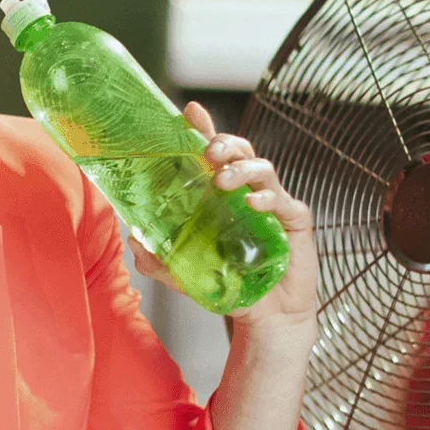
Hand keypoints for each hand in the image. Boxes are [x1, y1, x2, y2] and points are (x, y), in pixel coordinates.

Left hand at [127, 101, 318, 329]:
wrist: (266, 318)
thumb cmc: (230, 285)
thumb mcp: (185, 272)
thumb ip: (159, 258)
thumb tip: (133, 239)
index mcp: (222, 195)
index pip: (213, 155)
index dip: (204, 131)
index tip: (191, 112)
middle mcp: (248, 192)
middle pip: (241, 152)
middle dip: (225, 143)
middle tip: (209, 150)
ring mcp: (274, 205)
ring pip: (263, 169)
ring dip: (242, 169)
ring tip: (222, 180)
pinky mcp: (295, 222)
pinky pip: (285, 201)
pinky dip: (268, 198)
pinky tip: (252, 204)